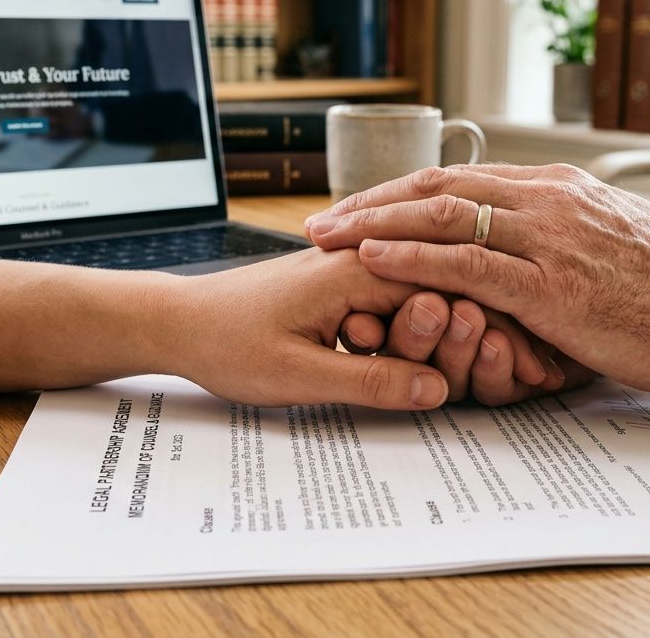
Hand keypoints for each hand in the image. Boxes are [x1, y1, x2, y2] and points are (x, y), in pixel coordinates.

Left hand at [167, 248, 450, 409]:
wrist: (176, 323)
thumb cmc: (225, 341)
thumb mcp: (301, 375)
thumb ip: (374, 382)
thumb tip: (436, 388)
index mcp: (356, 269)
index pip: (445, 288)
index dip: (466, 333)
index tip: (473, 368)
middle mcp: (359, 260)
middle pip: (434, 296)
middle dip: (442, 343)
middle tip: (425, 382)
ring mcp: (349, 273)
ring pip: (412, 306)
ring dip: (413, 345)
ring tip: (382, 370)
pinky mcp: (339, 291)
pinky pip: (386, 311)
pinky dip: (392, 341)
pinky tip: (371, 365)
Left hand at [304, 164, 649, 400]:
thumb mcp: (615, 244)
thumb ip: (566, 236)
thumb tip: (533, 245)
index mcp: (558, 190)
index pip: (459, 182)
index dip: (400, 196)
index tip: (359, 210)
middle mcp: (547, 201)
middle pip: (436, 190)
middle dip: (370, 205)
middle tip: (321, 223)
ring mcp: (549, 240)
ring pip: (441, 219)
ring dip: (374, 227)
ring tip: (327, 239)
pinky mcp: (553, 287)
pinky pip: (467, 265)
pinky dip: (412, 260)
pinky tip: (373, 261)